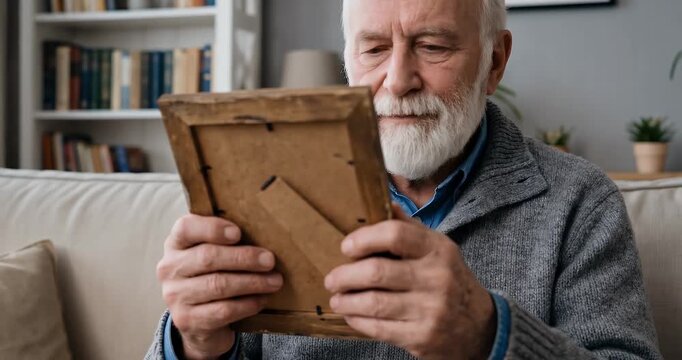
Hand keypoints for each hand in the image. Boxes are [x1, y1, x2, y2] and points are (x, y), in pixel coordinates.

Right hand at [156, 214, 282, 359]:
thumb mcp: (212, 256)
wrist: (198, 321)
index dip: (212, 228)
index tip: (238, 233)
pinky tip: (261, 300)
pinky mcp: (187, 320)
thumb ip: (227, 243)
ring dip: (252, 282)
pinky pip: (222, 310)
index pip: (185, 227)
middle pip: (208, 257)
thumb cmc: (211, 277)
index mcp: (176, 244)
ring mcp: (175, 296)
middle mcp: (169, 268)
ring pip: (218, 285)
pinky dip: (247, 304)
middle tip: (269, 260)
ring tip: (274, 281)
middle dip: (244, 258)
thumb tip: (264, 236)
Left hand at [324, 204, 495, 358]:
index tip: (347, 247)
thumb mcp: (440, 249)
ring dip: (347, 300)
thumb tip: (384, 204)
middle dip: (346, 275)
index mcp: (438, 249)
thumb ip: (410, 229)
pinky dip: (358, 321)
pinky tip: (351, 315)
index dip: (364, 239)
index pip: (395, 234)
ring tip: (337, 298)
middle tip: (332, 279)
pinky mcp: (422, 337)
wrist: (480, 327)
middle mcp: (437, 278)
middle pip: (377, 271)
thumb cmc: (451, 281)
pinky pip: (379, 328)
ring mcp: (430, 310)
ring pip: (374, 303)